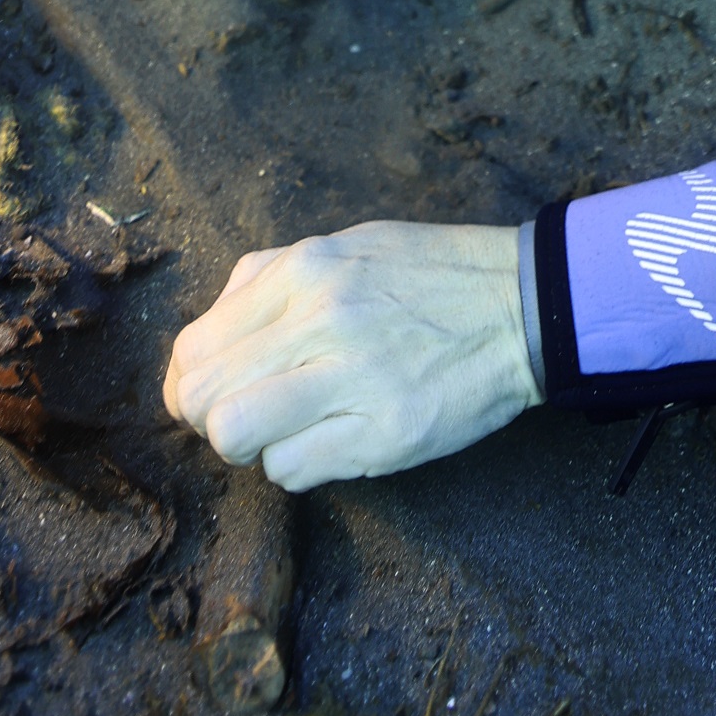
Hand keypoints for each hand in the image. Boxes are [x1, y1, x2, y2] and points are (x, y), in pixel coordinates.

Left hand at [162, 220, 537, 488]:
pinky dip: (297, 467)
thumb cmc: (432, 278)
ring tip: (282, 437)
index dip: (189, 385)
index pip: (195, 346)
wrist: (526, 306)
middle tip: (241, 423)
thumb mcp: (344, 246)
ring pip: (235, 434)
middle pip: (202, 394)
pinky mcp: (386, 433)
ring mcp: (354, 378)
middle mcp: (320, 319)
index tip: (212, 395)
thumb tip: (213, 334)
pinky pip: (292, 469)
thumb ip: (271, 280)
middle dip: (206, 421)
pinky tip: (328, 445)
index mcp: (304, 270)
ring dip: (249, 448)